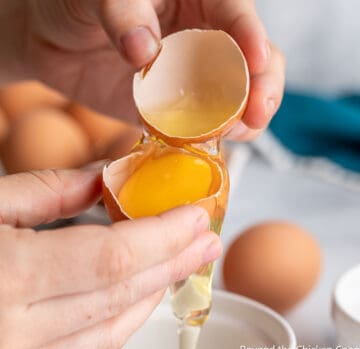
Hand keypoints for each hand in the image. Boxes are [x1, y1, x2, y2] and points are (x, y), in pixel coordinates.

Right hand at [0, 166, 220, 348]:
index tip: (195, 216)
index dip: (162, 235)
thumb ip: (47, 192)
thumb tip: (104, 176)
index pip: (112, 258)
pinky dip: (122, 318)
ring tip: (183, 262)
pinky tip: (141, 293)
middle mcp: (13, 334)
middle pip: (122, 294)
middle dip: (173, 263)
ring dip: (153, 291)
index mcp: (3, 278)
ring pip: (110, 330)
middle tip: (207, 240)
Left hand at [2, 0, 284, 139]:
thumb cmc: (74, 6)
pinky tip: (208, 146)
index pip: (236, 13)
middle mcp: (200, 41)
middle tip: (257, 113)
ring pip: (235, 98)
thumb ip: (123, 13)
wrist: (52, 44)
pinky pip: (200, 125)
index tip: (257, 60)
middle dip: (263, 87)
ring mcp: (190, 79)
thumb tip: (146, 51)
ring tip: (239, 133)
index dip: (252, 37)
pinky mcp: (173, 109)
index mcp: (194, 1)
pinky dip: (209, 138)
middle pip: (252, 62)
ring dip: (244, 119)